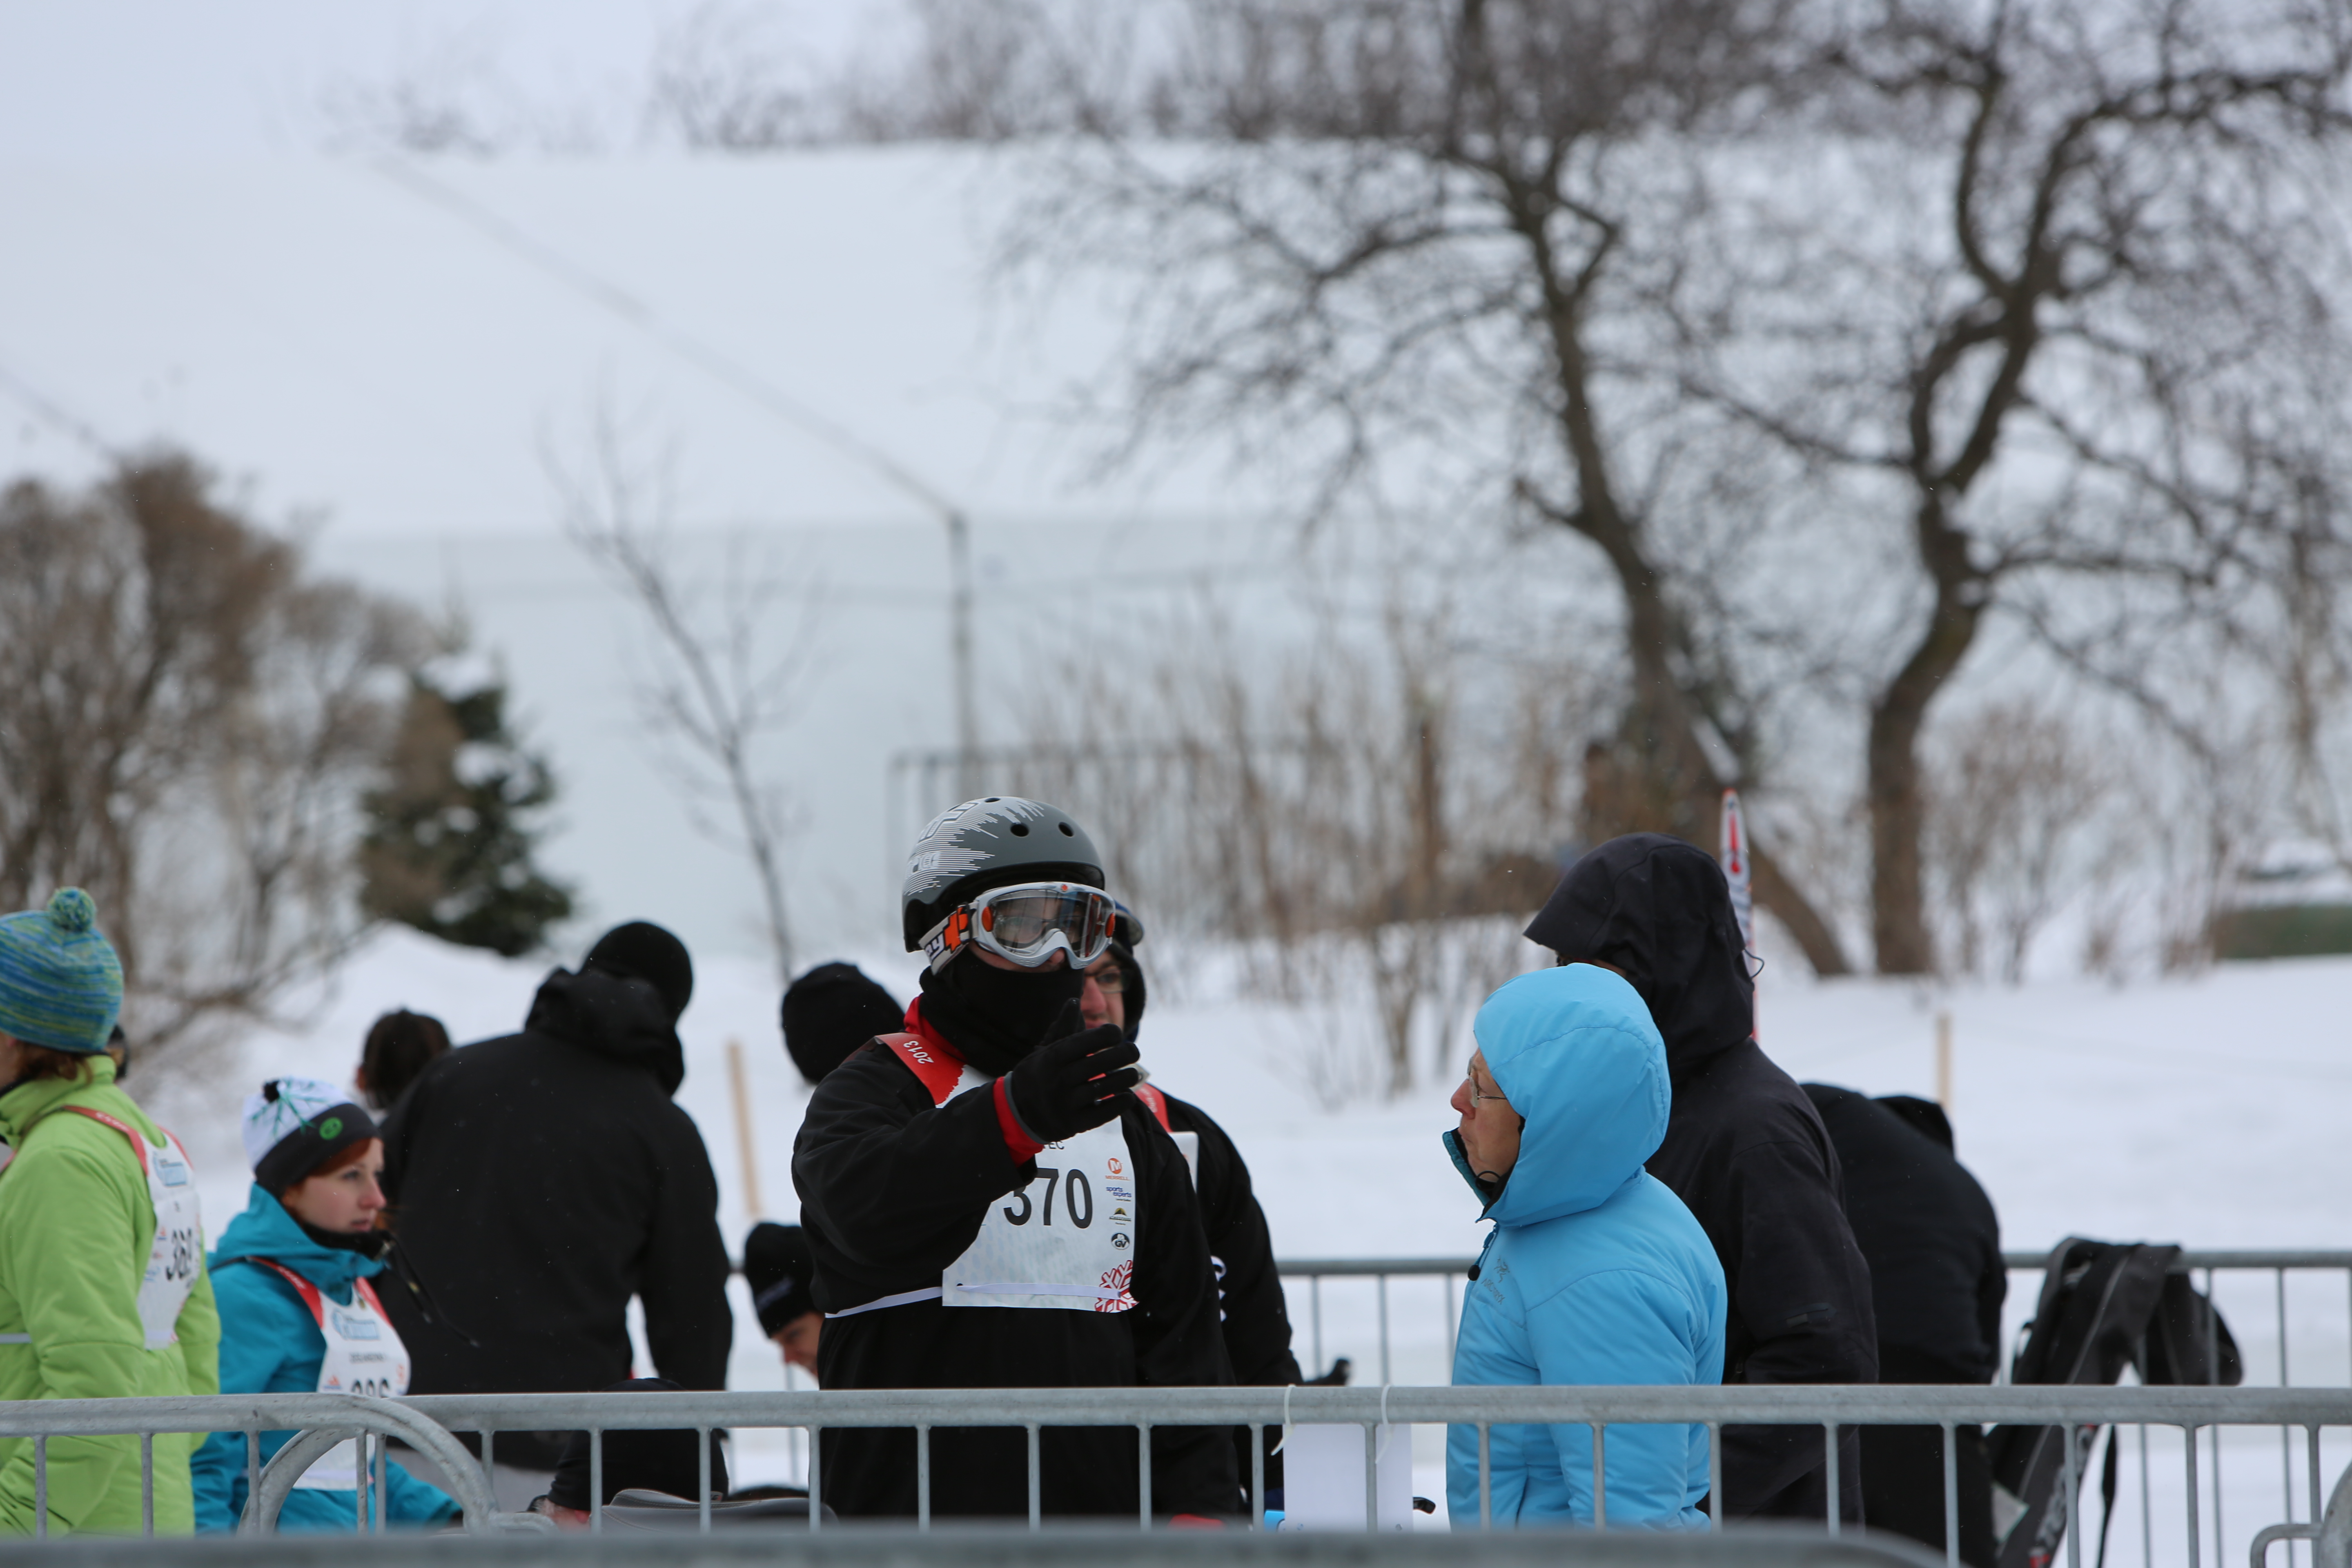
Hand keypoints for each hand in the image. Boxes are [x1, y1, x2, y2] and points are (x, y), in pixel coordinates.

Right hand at [1005, 1005, 1139, 1144]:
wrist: (1018, 1112)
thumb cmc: (1040, 1074)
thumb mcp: (1045, 1051)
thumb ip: (1063, 1028)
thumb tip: (1074, 1001)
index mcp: (1051, 1059)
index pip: (1081, 1043)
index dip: (1103, 1035)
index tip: (1116, 1032)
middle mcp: (1057, 1080)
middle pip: (1096, 1065)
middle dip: (1121, 1055)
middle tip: (1134, 1051)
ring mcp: (1065, 1104)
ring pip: (1102, 1089)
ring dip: (1124, 1079)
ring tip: (1134, 1073)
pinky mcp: (1073, 1124)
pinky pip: (1102, 1114)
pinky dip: (1119, 1104)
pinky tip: (1128, 1096)